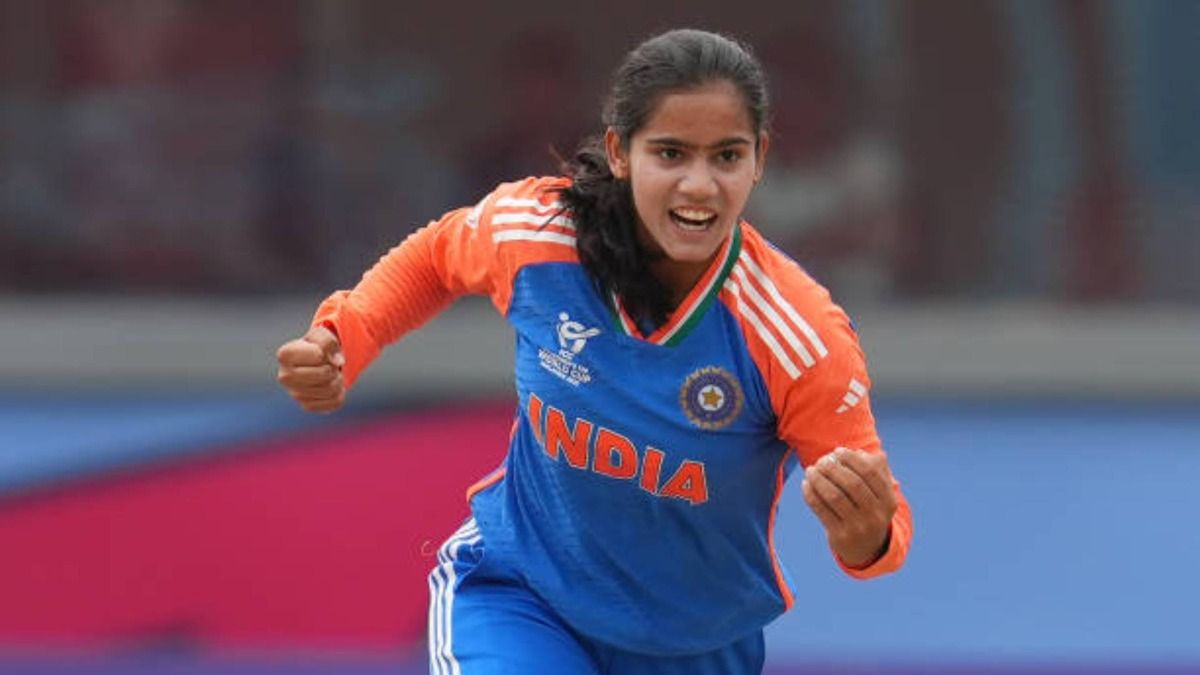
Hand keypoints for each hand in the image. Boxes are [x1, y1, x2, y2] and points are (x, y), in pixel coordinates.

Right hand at [275, 325, 345, 412]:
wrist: (316, 363)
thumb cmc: (317, 346)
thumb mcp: (323, 335)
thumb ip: (329, 342)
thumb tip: (337, 362)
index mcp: (284, 355)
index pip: (319, 355)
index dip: (326, 352)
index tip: (320, 352)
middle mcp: (284, 377)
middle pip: (325, 373)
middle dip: (333, 367)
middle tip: (328, 364)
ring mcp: (295, 394)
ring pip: (332, 389)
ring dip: (338, 379)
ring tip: (329, 374)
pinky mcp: (307, 406)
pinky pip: (335, 402)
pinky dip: (339, 393)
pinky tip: (330, 386)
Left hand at [801, 447, 896, 567]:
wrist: (866, 549)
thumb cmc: (869, 511)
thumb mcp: (880, 495)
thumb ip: (876, 471)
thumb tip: (859, 453)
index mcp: (888, 501)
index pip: (870, 473)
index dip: (852, 459)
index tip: (837, 451)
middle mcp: (875, 515)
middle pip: (852, 483)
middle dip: (834, 468)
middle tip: (821, 460)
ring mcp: (858, 527)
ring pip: (834, 496)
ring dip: (819, 479)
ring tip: (811, 470)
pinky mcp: (840, 536)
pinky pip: (821, 510)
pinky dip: (811, 494)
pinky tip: (806, 484)